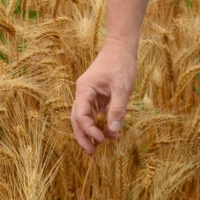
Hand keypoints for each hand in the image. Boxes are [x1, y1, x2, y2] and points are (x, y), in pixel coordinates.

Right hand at [70, 39, 137, 155]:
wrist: (121, 46)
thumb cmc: (121, 63)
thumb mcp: (122, 88)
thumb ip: (117, 110)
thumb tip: (113, 133)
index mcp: (84, 89)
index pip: (80, 115)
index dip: (89, 130)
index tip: (102, 139)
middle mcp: (83, 92)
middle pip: (77, 119)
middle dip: (83, 136)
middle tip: (92, 153)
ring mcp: (90, 93)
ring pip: (85, 117)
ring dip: (93, 131)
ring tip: (102, 146)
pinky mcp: (98, 94)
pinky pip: (96, 112)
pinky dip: (102, 122)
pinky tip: (111, 132)